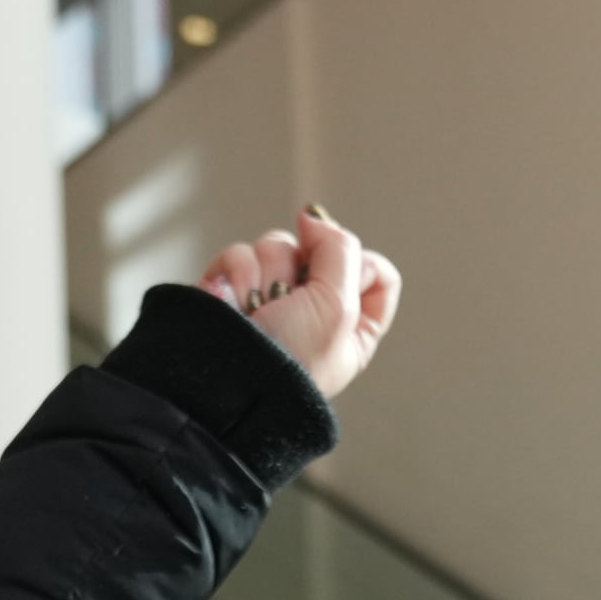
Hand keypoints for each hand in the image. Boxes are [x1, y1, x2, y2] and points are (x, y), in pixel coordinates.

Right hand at [199, 206, 402, 400]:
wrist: (226, 383)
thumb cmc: (290, 361)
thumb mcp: (339, 305)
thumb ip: (339, 247)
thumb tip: (311, 216)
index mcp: (353, 325)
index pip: (375, 271)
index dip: (359, 266)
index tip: (340, 283)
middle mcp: (314, 309)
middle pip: (320, 249)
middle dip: (299, 271)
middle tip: (288, 304)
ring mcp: (272, 297)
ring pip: (276, 246)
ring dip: (264, 275)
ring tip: (256, 310)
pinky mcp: (233, 289)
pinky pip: (239, 254)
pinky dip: (235, 276)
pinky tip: (233, 304)